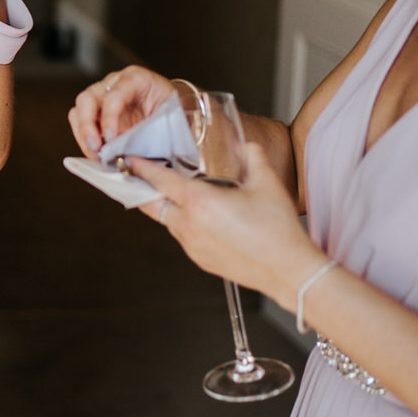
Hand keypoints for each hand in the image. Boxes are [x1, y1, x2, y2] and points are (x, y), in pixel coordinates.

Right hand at [68, 66, 176, 155]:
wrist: (176, 109)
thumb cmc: (174, 111)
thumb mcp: (171, 116)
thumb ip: (152, 131)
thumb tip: (132, 155)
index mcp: (136, 78)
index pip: (114, 95)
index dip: (109, 118)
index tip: (111, 139)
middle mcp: (114, 83)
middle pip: (88, 98)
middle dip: (87, 126)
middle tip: (96, 149)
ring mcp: (103, 95)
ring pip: (79, 109)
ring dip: (83, 134)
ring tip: (95, 154)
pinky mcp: (98, 111)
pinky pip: (80, 121)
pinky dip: (84, 138)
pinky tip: (96, 152)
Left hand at [126, 143, 324, 307]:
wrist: (289, 271)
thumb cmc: (278, 230)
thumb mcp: (266, 183)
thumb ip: (252, 156)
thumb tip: (244, 144)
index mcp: (199, 202)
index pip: (158, 180)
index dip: (140, 167)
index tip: (128, 158)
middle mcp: (188, 225)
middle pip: (149, 204)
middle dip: (140, 188)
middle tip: (136, 175)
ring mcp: (191, 245)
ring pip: (165, 220)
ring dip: (164, 205)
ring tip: (172, 192)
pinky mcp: (199, 259)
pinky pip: (180, 235)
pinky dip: (180, 222)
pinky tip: (196, 215)